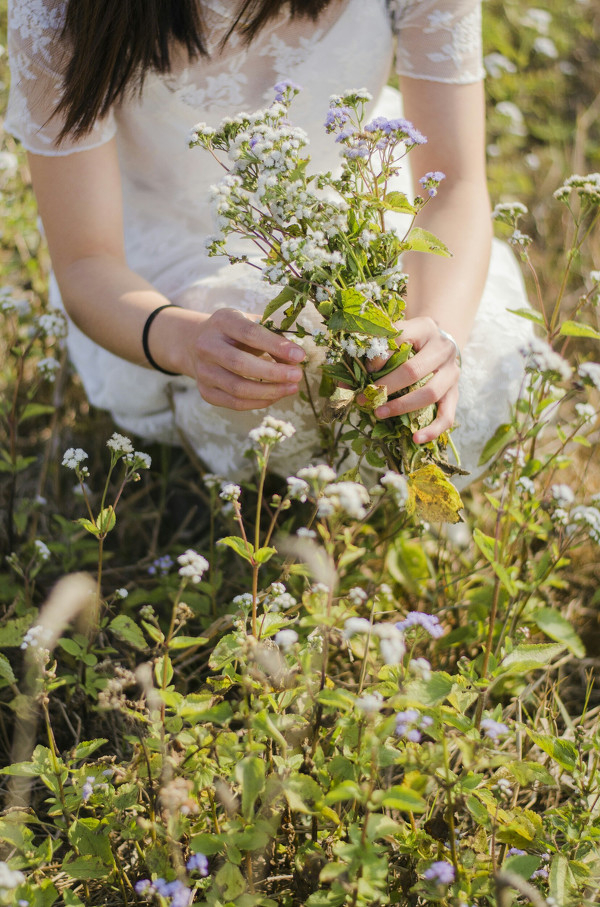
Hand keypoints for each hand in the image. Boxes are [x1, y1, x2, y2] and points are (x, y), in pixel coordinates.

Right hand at [189, 308, 305, 410]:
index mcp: (222, 321)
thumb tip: (295, 359)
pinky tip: (276, 396)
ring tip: (291, 388)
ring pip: (238, 388)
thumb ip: (273, 336)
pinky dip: (259, 402)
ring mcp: (203, 371)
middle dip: (274, 372)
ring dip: (269, 391)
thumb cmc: (236, 332)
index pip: (249, 334)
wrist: (198, 344)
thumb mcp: (252, 322)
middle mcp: (207, 346)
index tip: (300, 355)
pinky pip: (235, 403)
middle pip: (240, 364)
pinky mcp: (206, 391)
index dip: (276, 346)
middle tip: (298, 375)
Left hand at [362, 316, 460, 443]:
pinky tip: (416, 439)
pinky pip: (447, 416)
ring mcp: (452, 372)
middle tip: (364, 398)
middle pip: (413, 371)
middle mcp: (443, 349)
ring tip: (379, 413)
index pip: (399, 339)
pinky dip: (432, 430)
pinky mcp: (455, 393)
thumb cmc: (409, 341)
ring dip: (401, 407)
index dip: (378, 357)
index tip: (363, 371)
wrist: (439, 343)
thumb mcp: (393, 337)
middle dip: (385, 387)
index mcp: (425, 328)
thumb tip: (345, 385)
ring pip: (430, 393)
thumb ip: (371, 353)